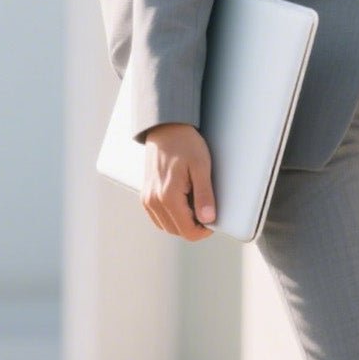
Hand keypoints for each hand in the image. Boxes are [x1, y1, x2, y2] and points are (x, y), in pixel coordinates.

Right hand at [139, 122, 217, 239]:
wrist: (166, 128)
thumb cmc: (185, 144)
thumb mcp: (201, 166)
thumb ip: (204, 194)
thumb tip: (208, 219)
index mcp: (168, 197)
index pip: (187, 231)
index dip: (204, 231)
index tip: (213, 218)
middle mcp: (153, 202)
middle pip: (177, 231)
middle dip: (193, 225)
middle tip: (205, 207)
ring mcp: (147, 199)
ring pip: (167, 227)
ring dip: (182, 222)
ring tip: (194, 201)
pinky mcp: (145, 196)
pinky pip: (158, 218)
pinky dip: (171, 216)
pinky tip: (182, 202)